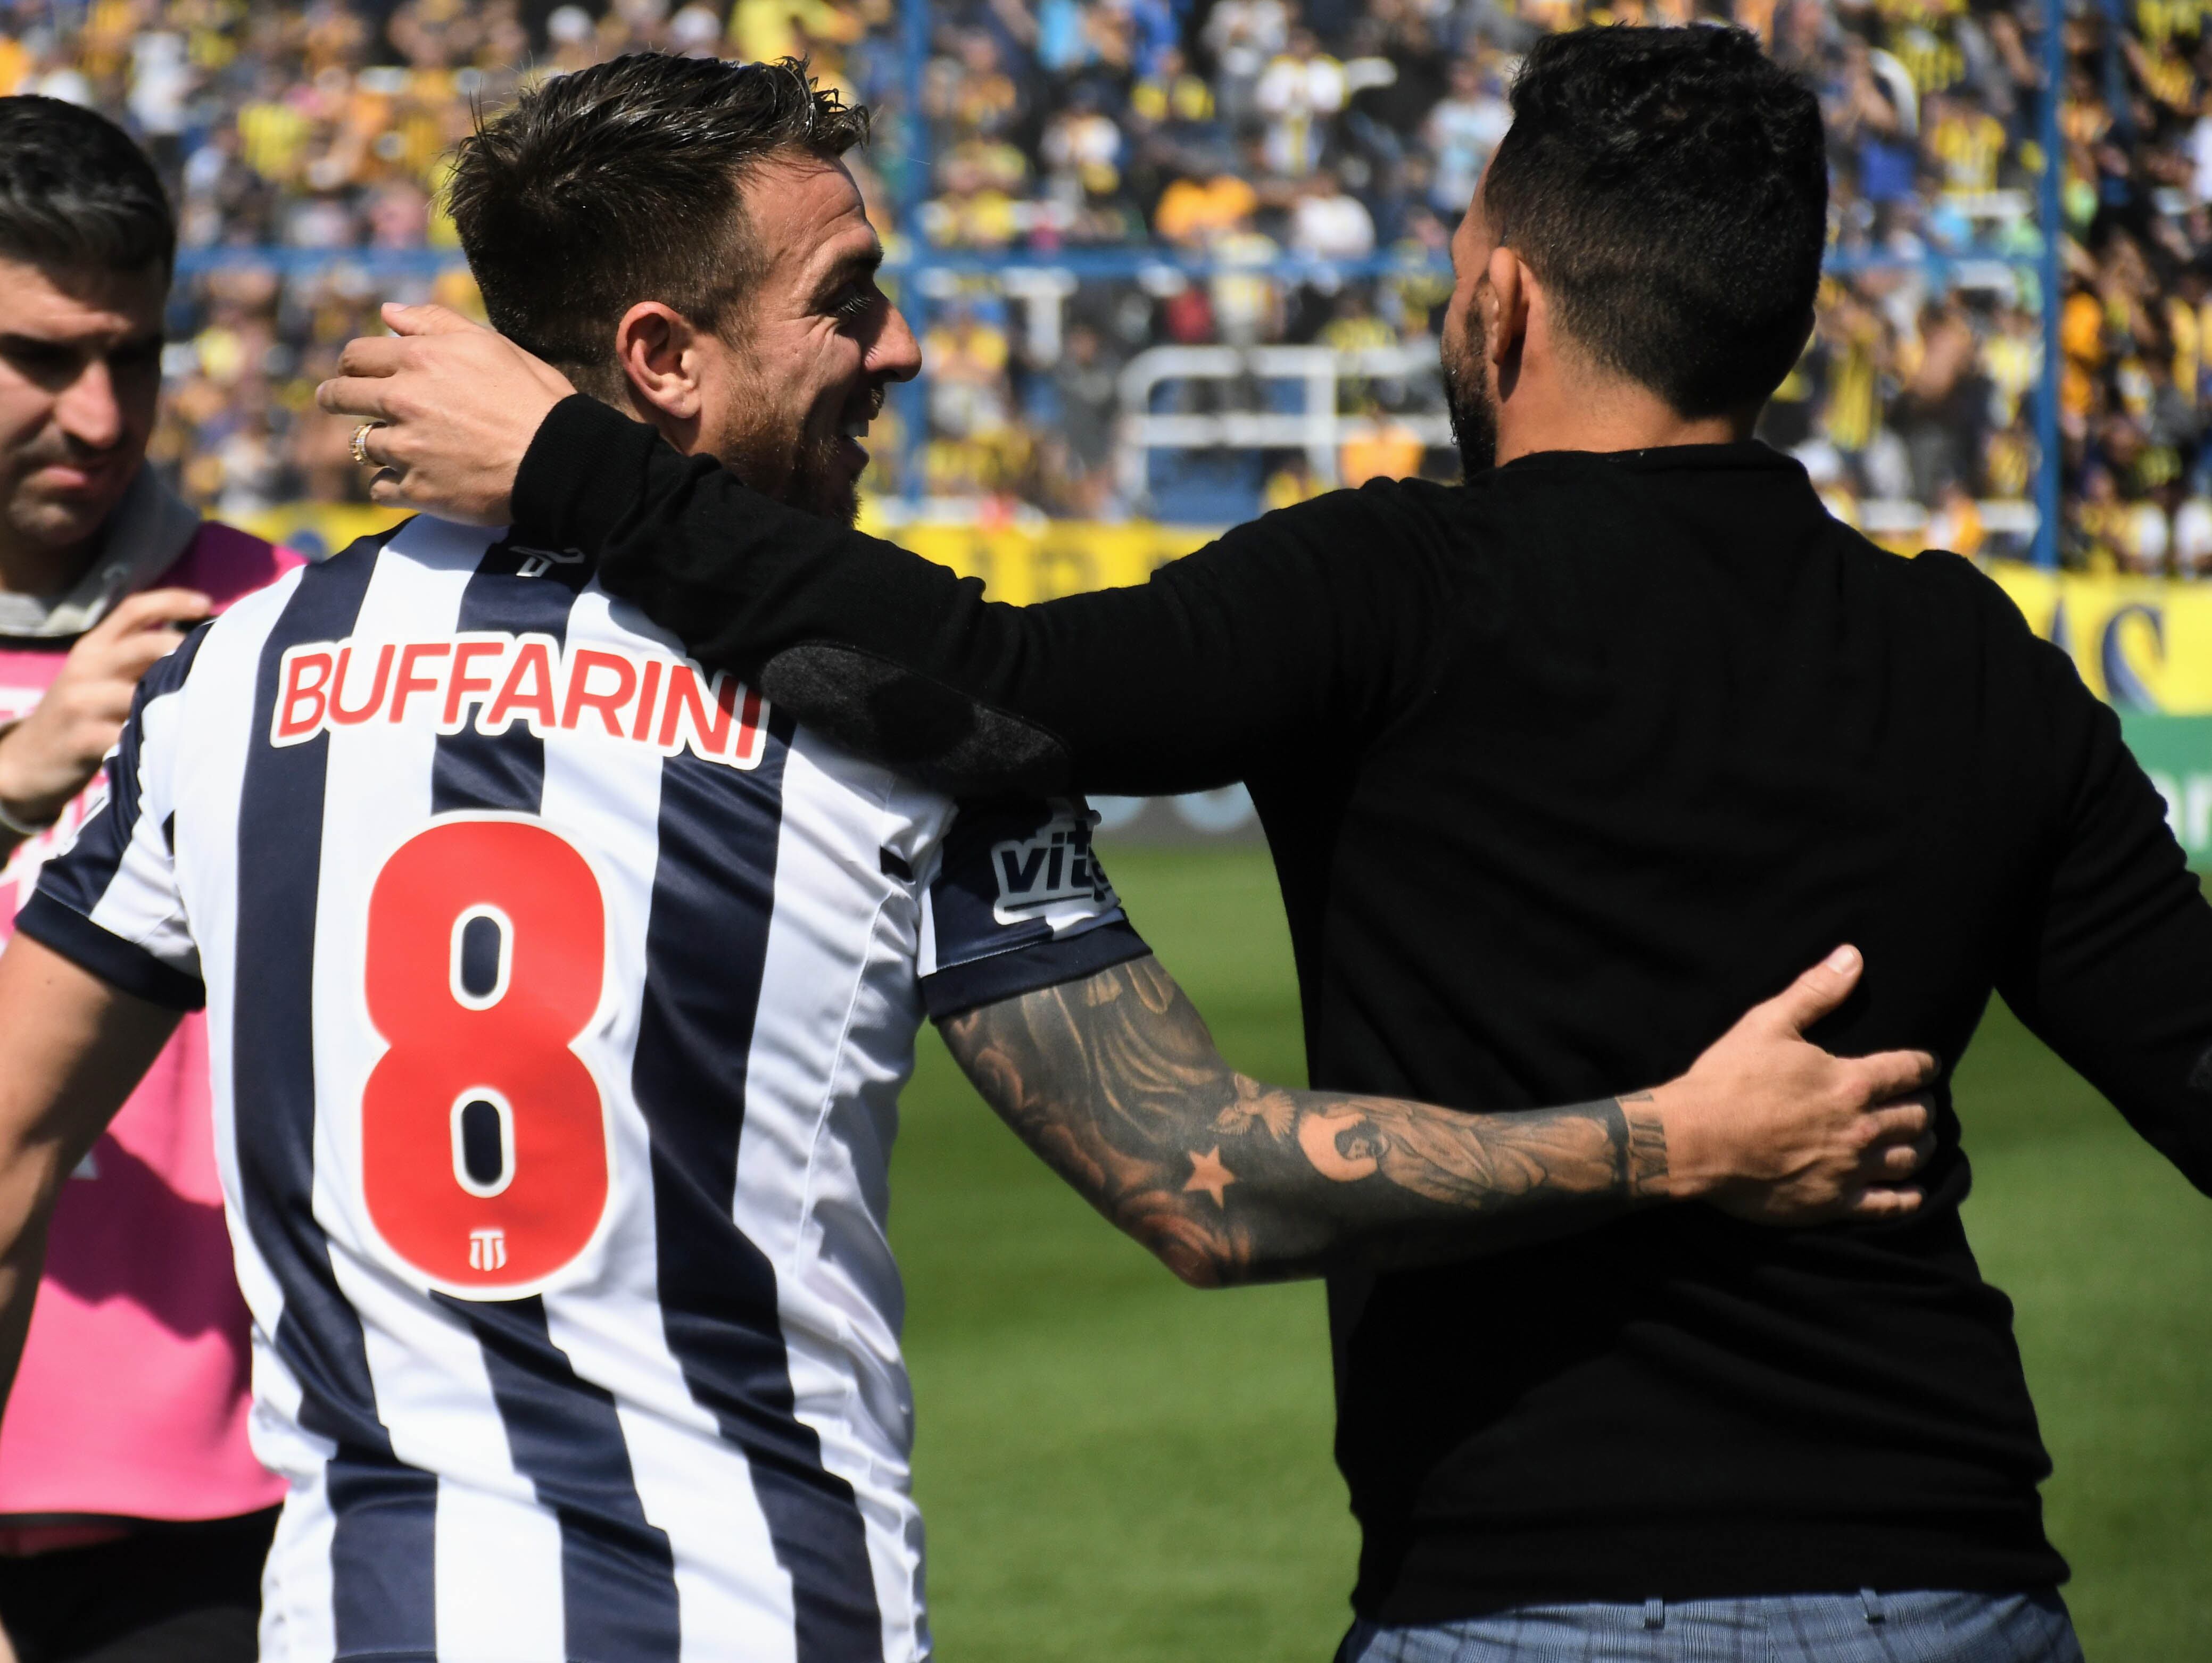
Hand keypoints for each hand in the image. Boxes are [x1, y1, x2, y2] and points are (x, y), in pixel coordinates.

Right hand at [0, 588, 209, 832]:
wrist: (29, 759)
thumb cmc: (84, 714)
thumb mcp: (101, 677)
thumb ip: (140, 659)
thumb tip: (201, 643)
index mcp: (94, 647)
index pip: (133, 609)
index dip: (172, 600)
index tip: (207, 603)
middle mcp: (87, 667)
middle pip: (144, 645)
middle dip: (185, 652)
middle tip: (222, 664)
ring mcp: (82, 703)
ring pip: (140, 692)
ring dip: (178, 699)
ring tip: (209, 707)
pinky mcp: (83, 739)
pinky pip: (128, 734)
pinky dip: (157, 737)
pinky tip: (180, 743)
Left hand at [315, 302, 575, 525]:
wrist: (560, 459)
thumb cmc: (535, 398)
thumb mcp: (491, 345)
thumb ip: (435, 322)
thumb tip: (387, 312)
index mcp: (419, 359)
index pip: (356, 355)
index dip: (353, 364)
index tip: (355, 373)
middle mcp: (403, 400)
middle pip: (341, 397)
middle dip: (338, 398)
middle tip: (343, 404)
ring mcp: (406, 448)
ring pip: (363, 444)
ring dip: (379, 445)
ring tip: (405, 449)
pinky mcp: (416, 490)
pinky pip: (380, 488)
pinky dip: (392, 485)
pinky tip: (414, 481)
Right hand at [1648, 945, 1938, 1223]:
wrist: (1694, 1140)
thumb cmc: (1728, 1079)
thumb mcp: (1767, 1024)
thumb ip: (1815, 991)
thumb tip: (1853, 955)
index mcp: (1852, 1083)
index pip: (1909, 1071)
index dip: (1923, 1065)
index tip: (1926, 1065)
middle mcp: (1861, 1128)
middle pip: (1917, 1117)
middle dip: (1923, 1107)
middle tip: (1920, 1103)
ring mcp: (1850, 1170)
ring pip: (1909, 1159)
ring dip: (1921, 1146)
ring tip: (1919, 1140)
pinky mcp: (1833, 1203)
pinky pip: (1888, 1206)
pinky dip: (1908, 1199)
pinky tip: (1913, 1193)